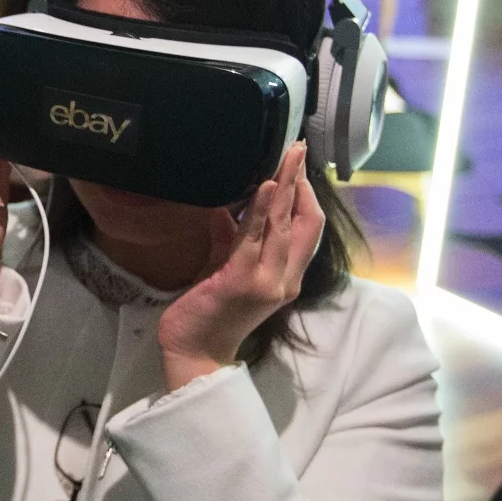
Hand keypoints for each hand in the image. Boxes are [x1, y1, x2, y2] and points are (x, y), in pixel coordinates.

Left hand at [157, 143, 324, 389]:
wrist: (194, 352)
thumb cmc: (208, 312)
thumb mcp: (222, 270)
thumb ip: (228, 242)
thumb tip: (226, 210)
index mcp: (284, 276)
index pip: (307, 230)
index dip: (306, 196)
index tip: (297, 166)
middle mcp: (284, 279)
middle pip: (306, 223)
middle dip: (302, 183)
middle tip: (298, 148)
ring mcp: (267, 280)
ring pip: (286, 225)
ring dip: (287, 187)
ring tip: (288, 156)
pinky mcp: (242, 281)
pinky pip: (256, 238)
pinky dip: (262, 209)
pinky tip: (264, 186)